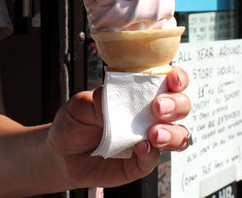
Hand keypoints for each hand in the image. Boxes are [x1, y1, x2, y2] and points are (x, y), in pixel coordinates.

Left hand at [47, 66, 189, 189]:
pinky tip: (141, 148)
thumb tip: (110, 97)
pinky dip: (151, 153)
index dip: (177, 78)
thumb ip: (96, 100)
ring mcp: (148, 139)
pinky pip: (154, 159)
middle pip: (181, 106)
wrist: (61, 153)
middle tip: (158, 107)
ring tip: (153, 133)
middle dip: (176, 105)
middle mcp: (148, 115)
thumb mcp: (79, 105)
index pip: (167, 81)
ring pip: (178, 135)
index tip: (173, 79)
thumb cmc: (74, 123)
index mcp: (138, 93)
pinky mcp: (140, 163)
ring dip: (171, 132)